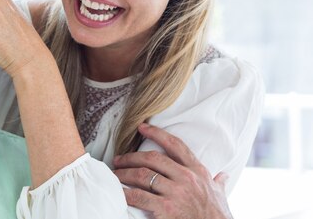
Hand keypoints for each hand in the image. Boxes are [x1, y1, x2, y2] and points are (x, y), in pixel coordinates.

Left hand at [113, 123, 232, 218]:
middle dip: (132, 157)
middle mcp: (187, 178)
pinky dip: (125, 193)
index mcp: (198, 171)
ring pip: (143, 175)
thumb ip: (219, 183)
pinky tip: (119, 193)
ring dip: (124, 174)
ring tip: (115, 174)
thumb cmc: (218, 217)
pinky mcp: (166, 208)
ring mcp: (176, 193)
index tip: (142, 127)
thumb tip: (223, 175)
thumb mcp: (221, 196)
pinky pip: (139, 196)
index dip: (157, 133)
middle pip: (153, 158)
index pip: (175, 145)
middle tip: (118, 159)